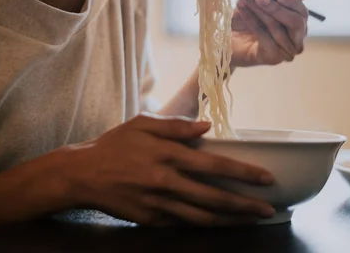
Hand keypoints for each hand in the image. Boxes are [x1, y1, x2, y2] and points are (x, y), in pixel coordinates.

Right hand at [57, 114, 275, 225]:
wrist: (81, 175)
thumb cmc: (114, 144)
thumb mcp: (142, 124)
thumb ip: (176, 125)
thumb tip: (207, 127)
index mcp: (167, 154)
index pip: (214, 166)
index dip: (243, 174)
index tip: (265, 178)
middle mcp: (166, 181)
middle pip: (214, 198)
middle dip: (245, 205)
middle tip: (268, 209)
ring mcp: (158, 204)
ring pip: (202, 218)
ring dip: (230, 221)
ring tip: (251, 221)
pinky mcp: (150, 220)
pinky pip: (182, 225)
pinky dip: (204, 225)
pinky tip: (219, 223)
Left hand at [231, 0, 308, 67]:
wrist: (226, 40)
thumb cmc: (246, 20)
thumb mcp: (261, 3)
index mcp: (299, 24)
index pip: (302, 12)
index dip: (291, 0)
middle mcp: (297, 40)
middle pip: (295, 22)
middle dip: (275, 7)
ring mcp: (287, 52)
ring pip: (277, 27)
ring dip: (258, 11)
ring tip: (243, 0)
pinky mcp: (273, 58)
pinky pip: (264, 37)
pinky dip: (251, 21)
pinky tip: (241, 11)